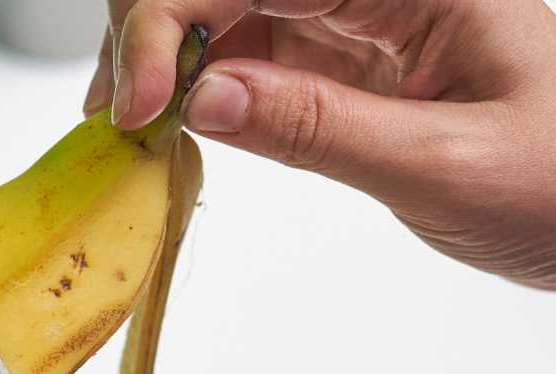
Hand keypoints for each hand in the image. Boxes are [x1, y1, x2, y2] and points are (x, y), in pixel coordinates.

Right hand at [83, 1, 555, 289]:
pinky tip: (176, 119)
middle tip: (123, 109)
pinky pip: (256, 49)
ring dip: (168, 54)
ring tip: (131, 120)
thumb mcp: (444, 164)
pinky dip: (203, 83)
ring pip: (232, 5)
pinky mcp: (348, 57)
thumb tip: (206, 99)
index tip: (144, 102)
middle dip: (155, 25)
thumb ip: (319, 127)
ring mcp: (360, 16)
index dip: (173, 18)